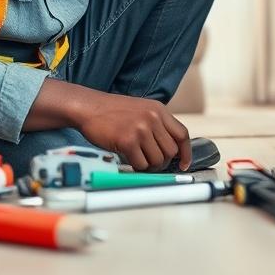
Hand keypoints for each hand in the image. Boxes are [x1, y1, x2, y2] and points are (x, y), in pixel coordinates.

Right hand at [74, 92, 191, 171]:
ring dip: (149, 166)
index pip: (182, 134)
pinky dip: (136, 167)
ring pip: (158, 160)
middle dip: (163, 162)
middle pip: (171, 151)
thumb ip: (156, 124)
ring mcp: (141, 129)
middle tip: (151, 163)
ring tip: (138, 160)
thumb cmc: (112, 111)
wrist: (89, 107)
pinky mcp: (127, 141)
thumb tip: (170, 150)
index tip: (184, 164)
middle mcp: (152, 118)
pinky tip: (128, 159)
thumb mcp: (141, 109)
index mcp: (158, 110)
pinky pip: (141, 164)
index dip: (186, 152)